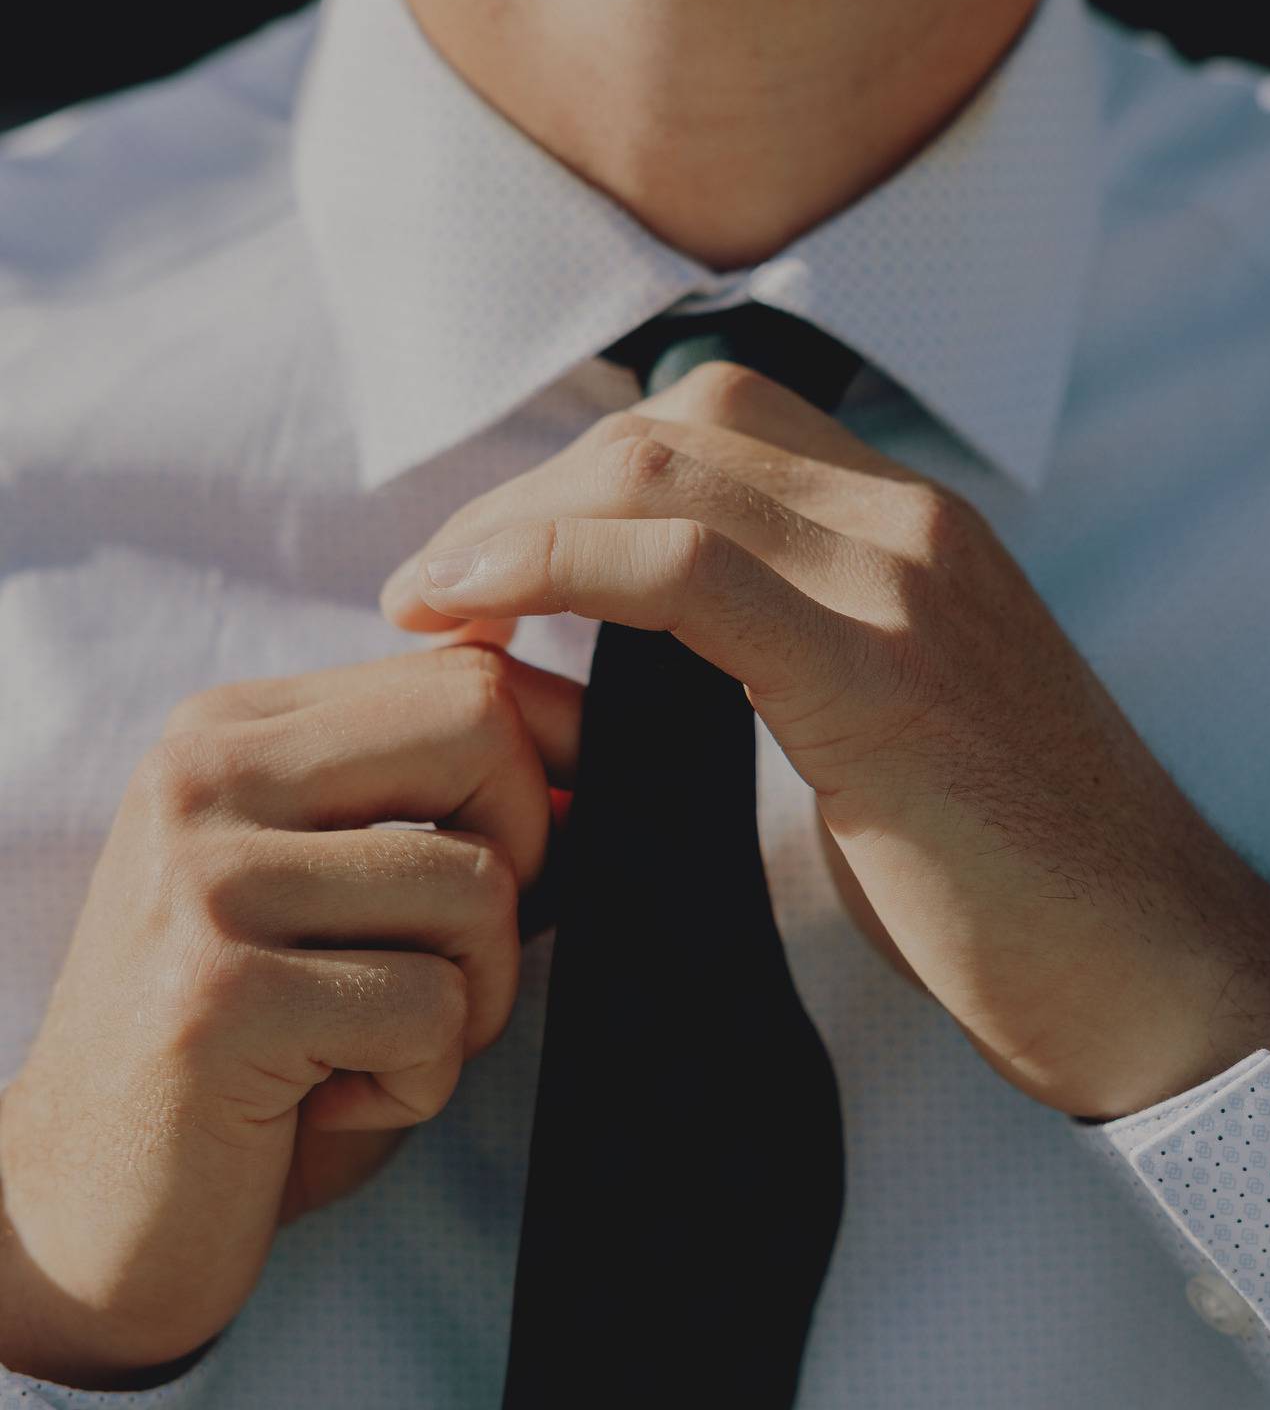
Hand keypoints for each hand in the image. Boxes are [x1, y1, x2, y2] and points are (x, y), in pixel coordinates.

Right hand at [0, 643, 578, 1387]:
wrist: (81, 1209)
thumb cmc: (249, 1041)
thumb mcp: (335, 889)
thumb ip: (431, 795)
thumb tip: (573, 726)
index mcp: (233, 732)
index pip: (463, 676)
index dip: (553, 762)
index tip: (549, 849)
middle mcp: (204, 776)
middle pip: (482, 731)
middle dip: (531, 851)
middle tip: (462, 949)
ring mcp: (202, 881)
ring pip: (479, 886)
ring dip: (476, 997)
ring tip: (382, 1041)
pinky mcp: (217, 998)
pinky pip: (431, 1009)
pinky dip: (422, 1079)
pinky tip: (333, 1097)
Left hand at [379, 364, 1269, 1120]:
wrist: (1157, 968)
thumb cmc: (1015, 875)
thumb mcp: (890, 727)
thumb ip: (790, 653)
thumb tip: (645, 656)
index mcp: (911, 528)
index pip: (714, 422)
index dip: (577, 476)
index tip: (493, 565)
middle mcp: (909, 523)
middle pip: (666, 429)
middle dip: (522, 495)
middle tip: (436, 589)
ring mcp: (902, 585)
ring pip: (660, 473)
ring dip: (514, 527)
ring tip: (433, 608)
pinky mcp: (883, 676)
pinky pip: (684, 569)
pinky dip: (554, 568)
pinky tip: (475, 618)